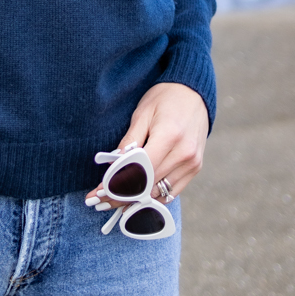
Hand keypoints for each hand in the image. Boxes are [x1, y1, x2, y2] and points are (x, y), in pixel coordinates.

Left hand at [86, 81, 208, 207]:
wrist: (194, 93)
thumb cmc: (164, 99)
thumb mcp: (141, 114)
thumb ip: (129, 142)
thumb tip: (113, 166)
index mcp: (170, 136)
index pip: (140, 170)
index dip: (118, 184)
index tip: (99, 192)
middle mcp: (184, 154)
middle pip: (148, 185)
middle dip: (121, 196)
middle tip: (99, 201)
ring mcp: (192, 164)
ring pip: (159, 193)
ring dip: (136, 201)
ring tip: (113, 202)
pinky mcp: (195, 169)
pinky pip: (171, 192)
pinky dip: (153, 197)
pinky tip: (136, 200)